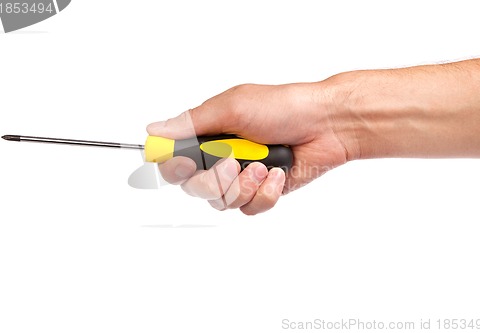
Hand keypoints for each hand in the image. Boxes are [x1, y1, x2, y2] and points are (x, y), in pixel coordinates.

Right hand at [147, 82, 349, 214]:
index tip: (186, 165)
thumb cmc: (282, 108)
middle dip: (214, 180)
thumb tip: (154, 129)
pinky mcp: (262, 191)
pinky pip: (249, 208)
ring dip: (243, 185)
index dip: (174, 168)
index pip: (175, 160)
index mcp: (210, 134)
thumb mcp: (232, 108)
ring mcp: (242, 177)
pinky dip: (265, 193)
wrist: (325, 125)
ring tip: (263, 165)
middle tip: (232, 162)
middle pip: (194, 188)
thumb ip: (192, 123)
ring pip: (222, 202)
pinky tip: (277, 174)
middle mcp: (222, 158)